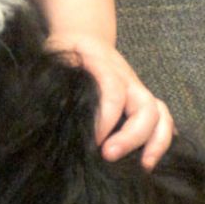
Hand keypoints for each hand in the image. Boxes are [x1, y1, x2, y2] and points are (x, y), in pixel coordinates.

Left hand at [45, 32, 174, 169]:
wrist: (84, 37)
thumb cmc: (65, 55)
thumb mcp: (54, 61)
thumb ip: (50, 85)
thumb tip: (41, 119)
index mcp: (103, 66)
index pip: (113, 92)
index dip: (105, 119)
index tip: (92, 143)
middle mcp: (127, 80)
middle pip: (144, 106)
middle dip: (131, 136)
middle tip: (108, 156)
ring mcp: (138, 91)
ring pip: (160, 114)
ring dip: (156, 142)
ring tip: (144, 166)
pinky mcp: (143, 102)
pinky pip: (163, 119)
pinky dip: (163, 139)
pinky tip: (151, 160)